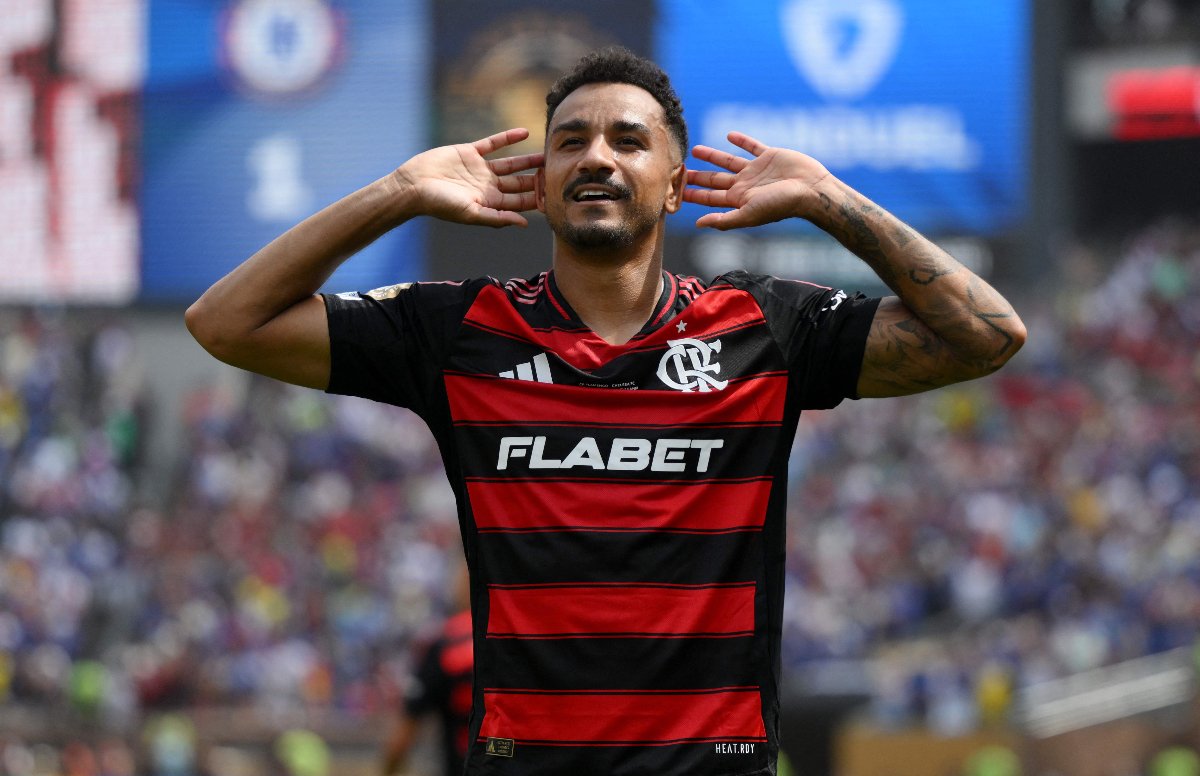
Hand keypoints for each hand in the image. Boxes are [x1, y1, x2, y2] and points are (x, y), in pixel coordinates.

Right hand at [392, 128, 542, 227]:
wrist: (413, 186)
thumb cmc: (439, 205)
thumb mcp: (470, 214)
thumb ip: (497, 218)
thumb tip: (525, 224)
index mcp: (490, 203)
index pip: (519, 202)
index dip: (537, 198)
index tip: (556, 193)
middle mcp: (488, 187)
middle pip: (519, 183)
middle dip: (537, 179)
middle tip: (558, 172)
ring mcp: (480, 169)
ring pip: (510, 163)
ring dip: (527, 159)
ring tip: (546, 154)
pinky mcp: (470, 153)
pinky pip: (493, 144)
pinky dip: (508, 138)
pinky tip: (524, 133)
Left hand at [684, 131, 830, 229]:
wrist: (810, 190)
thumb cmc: (781, 205)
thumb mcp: (749, 214)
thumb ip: (724, 219)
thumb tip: (698, 224)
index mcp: (739, 200)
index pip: (710, 197)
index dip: (692, 194)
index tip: (675, 189)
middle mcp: (745, 185)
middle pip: (715, 180)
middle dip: (698, 176)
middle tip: (679, 170)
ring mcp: (757, 170)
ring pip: (728, 161)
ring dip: (713, 156)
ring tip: (696, 150)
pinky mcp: (770, 156)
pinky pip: (752, 146)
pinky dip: (741, 140)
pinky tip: (730, 135)